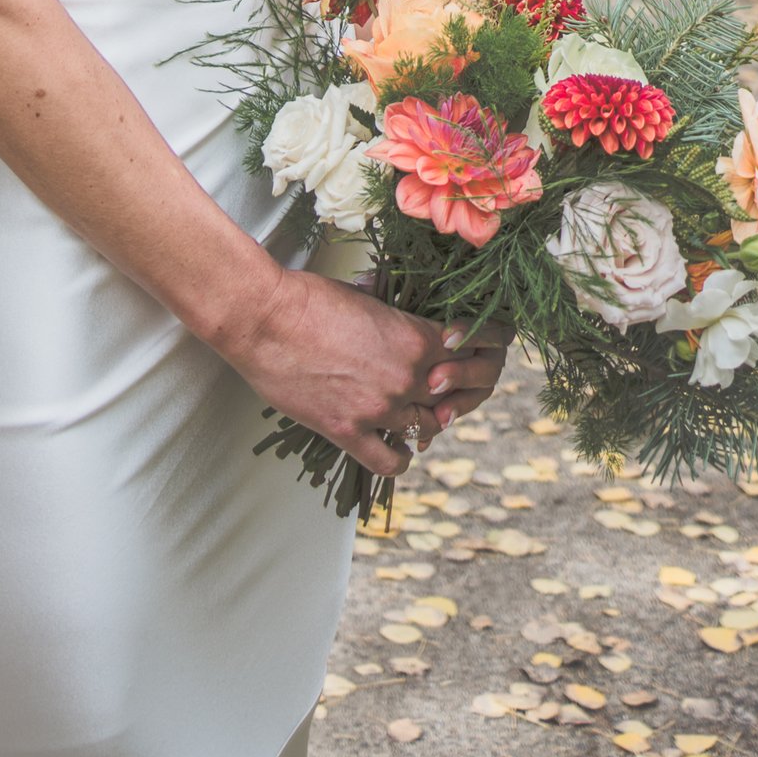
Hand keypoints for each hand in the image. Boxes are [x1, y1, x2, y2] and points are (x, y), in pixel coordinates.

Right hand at [222, 273, 510, 478]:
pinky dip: (402, 458)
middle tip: (458, 384)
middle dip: (463, 388)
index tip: (493, 345)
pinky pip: (392, 461)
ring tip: (427, 413)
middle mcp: (407, 377)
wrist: (264, 319)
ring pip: (427, 427)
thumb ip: (398, 316)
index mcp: (416, 337)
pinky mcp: (348, 433)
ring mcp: (379, 410)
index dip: (489, 346)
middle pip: (455, 393)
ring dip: (430, 419)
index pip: (474, 347)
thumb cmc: (309, 297)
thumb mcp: (367, 295)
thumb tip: (410, 315)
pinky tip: (401, 448)